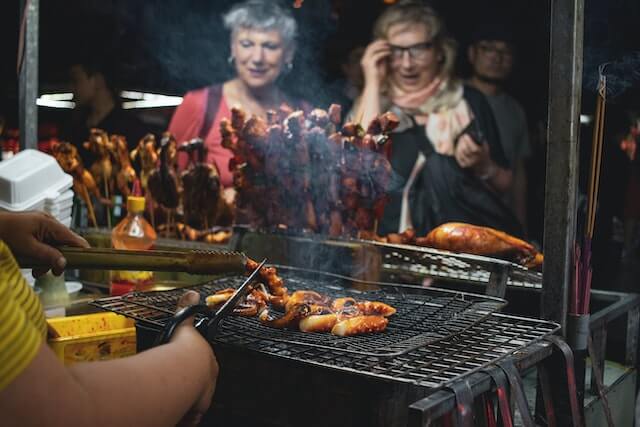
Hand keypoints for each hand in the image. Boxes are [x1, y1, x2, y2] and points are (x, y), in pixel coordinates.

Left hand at [0, 211, 88, 276]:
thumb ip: (47, 255)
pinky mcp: (36, 229)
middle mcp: (48, 222)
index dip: (82, 251)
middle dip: (57, 260)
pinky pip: (46, 243)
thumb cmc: (4, 232)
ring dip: (47, 260)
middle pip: (64, 244)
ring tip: (36, 271)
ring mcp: (42, 225)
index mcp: (49, 223)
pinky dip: (42, 254)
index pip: (74, 239)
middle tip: (51, 273)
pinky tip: (33, 262)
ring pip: (54, 246)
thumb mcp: (27, 248)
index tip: (86, 263)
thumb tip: (63, 264)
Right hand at [173, 291, 218, 426]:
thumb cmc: (183, 351)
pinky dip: (178, 415)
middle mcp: (208, 384)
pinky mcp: (191, 415)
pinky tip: (170, 413)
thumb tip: (192, 293)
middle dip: (188, 387)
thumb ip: (187, 310)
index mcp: (209, 364)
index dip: (192, 370)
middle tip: (174, 386)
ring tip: (170, 399)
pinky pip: (185, 418)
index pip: (203, 369)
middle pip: (198, 388)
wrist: (182, 372)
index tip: (181, 371)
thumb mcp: (184, 326)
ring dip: (182, 402)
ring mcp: (201, 401)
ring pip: (191, 404)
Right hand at [360, 39, 390, 88]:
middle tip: (388, 42)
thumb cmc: (378, 79)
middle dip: (379, 42)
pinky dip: (384, 52)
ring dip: (382, 46)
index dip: (377, 43)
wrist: (374, 87)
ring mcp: (366, 62)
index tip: (385, 42)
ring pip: (373, 49)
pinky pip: (377, 55)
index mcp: (365, 60)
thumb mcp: (381, 67)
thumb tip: (386, 51)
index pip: (370, 48)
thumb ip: (382, 59)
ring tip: (389, 46)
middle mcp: (364, 59)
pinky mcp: (370, 65)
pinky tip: (389, 53)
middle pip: (371, 46)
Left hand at [454, 135, 491, 173]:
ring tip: (461, 141)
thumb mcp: (485, 147)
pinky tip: (459, 148)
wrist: (483, 167)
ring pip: (460, 152)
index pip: (473, 147)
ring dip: (459, 145)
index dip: (468, 140)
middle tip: (462, 137)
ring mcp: (468, 163)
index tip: (466, 135)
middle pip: (465, 149)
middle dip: (462, 141)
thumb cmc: (484, 154)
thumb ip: (480, 140)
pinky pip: (458, 157)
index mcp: (481, 154)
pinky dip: (457, 151)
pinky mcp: (464, 165)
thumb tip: (473, 133)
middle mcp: (474, 159)